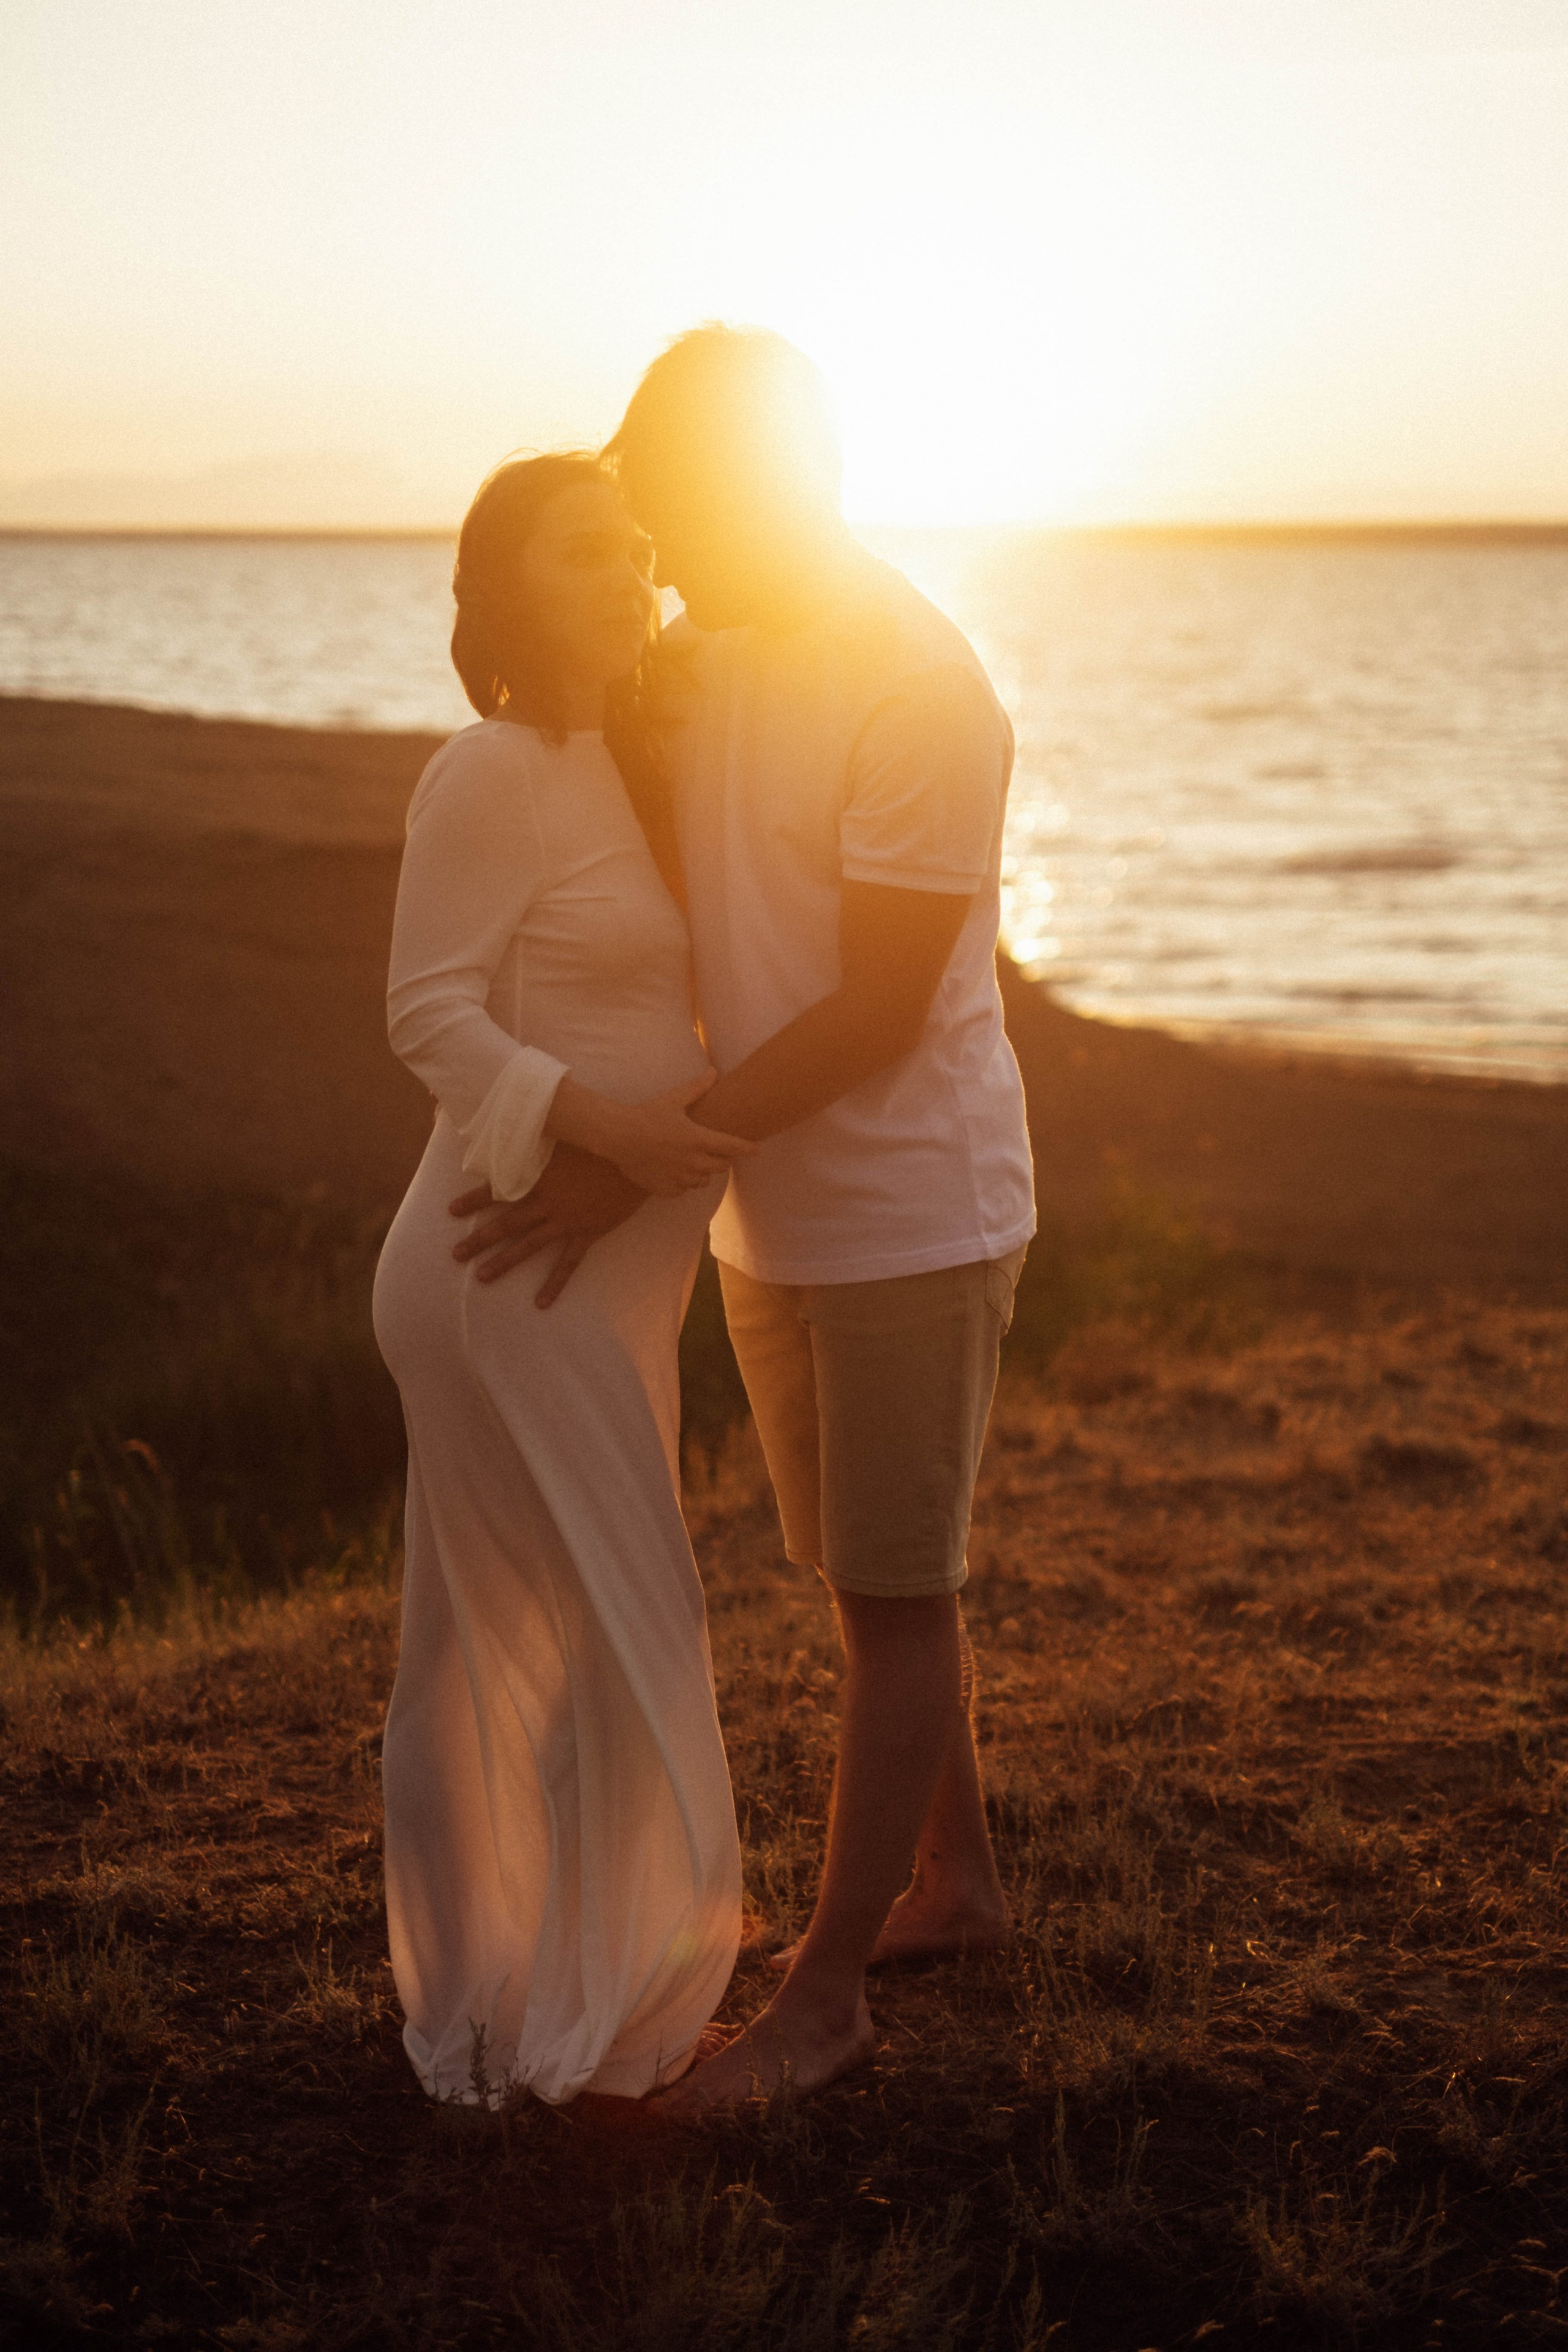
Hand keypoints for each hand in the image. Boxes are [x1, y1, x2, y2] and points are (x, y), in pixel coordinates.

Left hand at [448, 1144, 646, 1304]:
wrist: (636, 1156)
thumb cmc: (601, 1139)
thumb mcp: (566, 1132)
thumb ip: (539, 1131)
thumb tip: (515, 1117)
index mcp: (539, 1176)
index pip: (498, 1189)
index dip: (474, 1200)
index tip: (451, 1210)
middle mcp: (547, 1202)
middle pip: (506, 1224)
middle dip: (479, 1239)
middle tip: (456, 1255)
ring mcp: (566, 1221)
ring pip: (529, 1246)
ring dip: (503, 1262)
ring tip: (481, 1277)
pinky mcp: (587, 1233)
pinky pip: (567, 1264)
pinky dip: (554, 1283)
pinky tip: (541, 1303)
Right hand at [603, 1076, 754, 1195]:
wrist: (618, 1137)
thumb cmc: (647, 1115)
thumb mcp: (673, 1099)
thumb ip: (697, 1088)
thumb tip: (713, 1071)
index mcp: (698, 1139)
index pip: (732, 1147)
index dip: (747, 1148)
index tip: (756, 1149)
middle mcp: (693, 1162)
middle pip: (722, 1166)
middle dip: (723, 1159)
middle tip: (718, 1152)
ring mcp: (680, 1177)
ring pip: (703, 1181)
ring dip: (703, 1172)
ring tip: (693, 1161)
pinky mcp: (667, 1188)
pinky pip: (683, 1190)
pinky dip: (683, 1182)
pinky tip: (674, 1171)